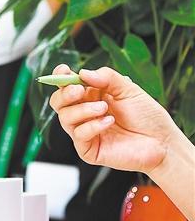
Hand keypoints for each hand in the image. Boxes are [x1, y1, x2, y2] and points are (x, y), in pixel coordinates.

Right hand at [48, 65, 179, 173]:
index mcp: (90, 96)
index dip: (60, 78)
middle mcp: (84, 113)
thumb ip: (107, 78)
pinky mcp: (88, 149)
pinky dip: (92, 126)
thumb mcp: (129, 89)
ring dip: (82, 110)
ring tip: (104, 108)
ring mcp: (84, 131)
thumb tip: (83, 73)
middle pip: (57, 102)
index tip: (64, 71)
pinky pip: (79, 135)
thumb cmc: (147, 116)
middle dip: (65, 94)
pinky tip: (109, 122)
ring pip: (65, 118)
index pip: (66, 86)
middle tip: (79, 90)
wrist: (162, 142)